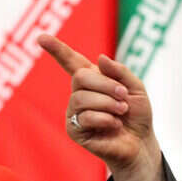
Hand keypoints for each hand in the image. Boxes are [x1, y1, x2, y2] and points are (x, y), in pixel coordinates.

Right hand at [39, 34, 165, 180]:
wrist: (141, 143)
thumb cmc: (137, 116)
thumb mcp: (136, 89)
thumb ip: (120, 72)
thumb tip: (100, 58)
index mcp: (93, 81)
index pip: (71, 61)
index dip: (57, 49)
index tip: (41, 37)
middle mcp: (79, 94)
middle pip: (80, 77)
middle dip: (106, 85)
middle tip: (124, 97)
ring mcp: (74, 112)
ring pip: (82, 98)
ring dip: (108, 103)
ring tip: (121, 111)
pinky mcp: (74, 130)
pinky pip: (84, 117)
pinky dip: (105, 119)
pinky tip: (114, 125)